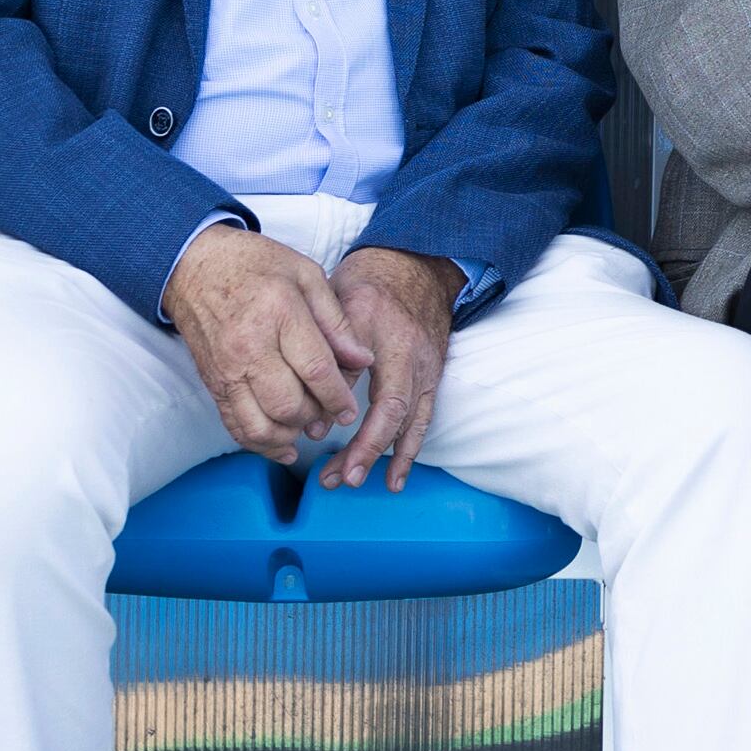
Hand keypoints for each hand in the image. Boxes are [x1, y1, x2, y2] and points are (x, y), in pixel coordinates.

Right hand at [164, 224, 370, 461]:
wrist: (194, 265)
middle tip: (330, 414)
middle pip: (290, 404)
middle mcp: (249, 347)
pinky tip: (282, 445)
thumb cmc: (254, 264)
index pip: (316, 370)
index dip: (339, 397)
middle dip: (317, 417)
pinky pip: (235, 425)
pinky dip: (260, 444)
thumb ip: (336, 320)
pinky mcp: (212, 383)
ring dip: (290, 435)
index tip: (350, 408)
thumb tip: (363, 360)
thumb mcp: (306, 274)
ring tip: (307, 428)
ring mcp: (227, 369)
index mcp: (279, 314)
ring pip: (261, 424)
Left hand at [317, 244, 456, 489]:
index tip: (326, 447)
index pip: (373, 392)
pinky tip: (395, 476)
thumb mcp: (340, 300)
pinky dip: (408, 449)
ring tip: (363, 483)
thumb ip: (331, 348)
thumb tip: (319, 408)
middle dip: (366, 451)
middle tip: (338, 478)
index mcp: (386, 334)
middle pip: (393, 413)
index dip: (352, 426)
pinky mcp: (431, 376)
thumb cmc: (371, 282)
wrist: (418, 267)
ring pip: (411, 422)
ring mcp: (427, 367)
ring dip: (387, 458)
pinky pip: (423, 418)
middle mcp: (412, 355)